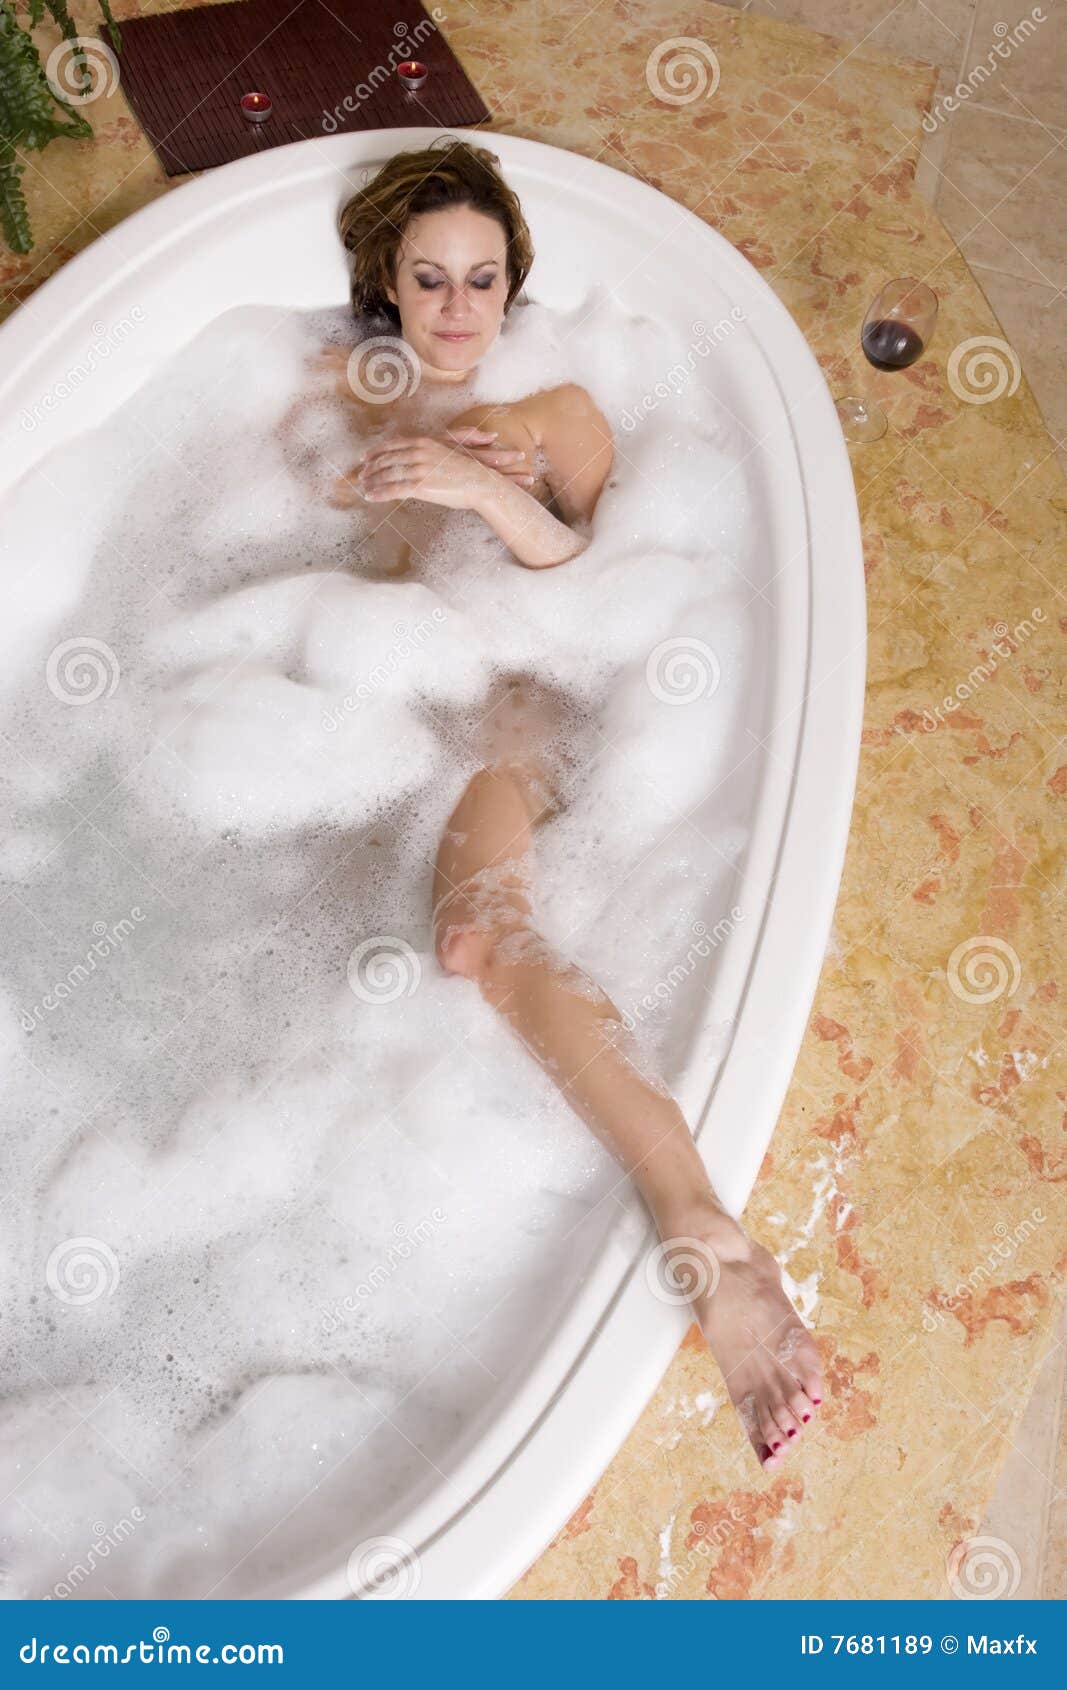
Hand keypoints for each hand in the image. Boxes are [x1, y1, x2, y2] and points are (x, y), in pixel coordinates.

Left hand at [353, 433, 529, 511]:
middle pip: (386, 459)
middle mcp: (418, 453)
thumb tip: (417, 453)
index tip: (365, 457)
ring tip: (363, 487)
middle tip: (361, 475)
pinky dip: (379, 493)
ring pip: (386, 475)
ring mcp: (418, 469)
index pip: (392, 445)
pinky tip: (370, 497)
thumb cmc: (467, 469)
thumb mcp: (446, 451)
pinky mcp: (420, 486)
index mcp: (423, 442)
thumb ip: (429, 450)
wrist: (480, 482)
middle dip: (370, 468)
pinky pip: (393, 489)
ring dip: (372, 481)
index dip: (376, 451)